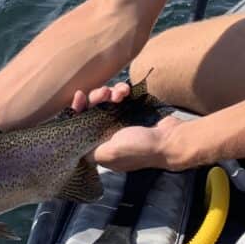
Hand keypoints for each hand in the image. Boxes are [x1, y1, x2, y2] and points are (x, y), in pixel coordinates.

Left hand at [70, 83, 186, 170]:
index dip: (77, 111)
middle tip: (104, 93)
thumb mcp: (110, 153)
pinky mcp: (130, 110)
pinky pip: (119, 96)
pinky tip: (127, 91)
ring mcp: (119, 121)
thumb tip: (74, 146)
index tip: (79, 97)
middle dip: (96, 98)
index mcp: (100, 146)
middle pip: (91, 110)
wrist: (170, 139)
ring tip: (120, 92)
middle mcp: (107, 134)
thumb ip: (90, 150)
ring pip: (105, 100)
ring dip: (110, 92)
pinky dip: (121, 91)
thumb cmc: (140, 148)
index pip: (80, 127)